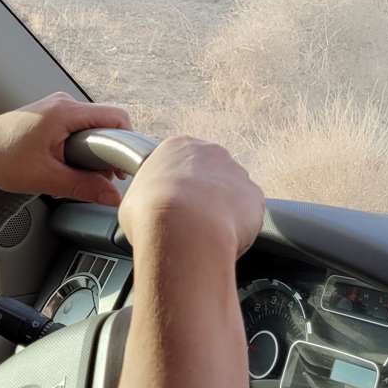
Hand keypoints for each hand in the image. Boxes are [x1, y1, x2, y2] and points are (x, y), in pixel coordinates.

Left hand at [0, 92, 132, 205]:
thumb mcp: (46, 178)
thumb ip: (84, 187)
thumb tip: (112, 197)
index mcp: (65, 111)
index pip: (116, 118)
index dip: (127, 143)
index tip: (124, 168)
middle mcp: (63, 103)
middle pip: (105, 124)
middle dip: (108, 152)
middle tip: (100, 178)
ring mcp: (55, 108)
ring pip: (91, 128)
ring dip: (92, 152)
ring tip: (77, 173)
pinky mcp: (49, 117)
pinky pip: (77, 129)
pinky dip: (79, 148)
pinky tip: (66, 166)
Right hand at [118, 135, 264, 261]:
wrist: (183, 230)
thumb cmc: (151, 216)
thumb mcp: (132, 201)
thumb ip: (147, 197)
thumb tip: (146, 212)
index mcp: (178, 147)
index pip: (181, 164)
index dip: (178, 189)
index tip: (174, 207)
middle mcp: (211, 152)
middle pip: (210, 175)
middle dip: (204, 198)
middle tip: (192, 224)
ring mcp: (237, 172)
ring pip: (231, 195)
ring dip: (223, 212)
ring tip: (207, 236)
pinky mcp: (255, 195)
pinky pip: (248, 214)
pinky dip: (240, 228)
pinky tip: (223, 240)